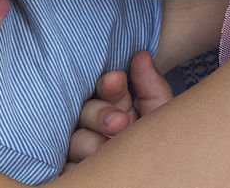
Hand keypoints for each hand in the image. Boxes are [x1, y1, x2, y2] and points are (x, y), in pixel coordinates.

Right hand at [65, 52, 171, 169]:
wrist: (163, 181)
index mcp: (118, 109)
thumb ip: (152, 88)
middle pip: (86, 112)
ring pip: (74, 140)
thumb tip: (141, 54)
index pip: (106, 91)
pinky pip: (67, 167)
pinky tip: (90, 164)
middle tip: (120, 122)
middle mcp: (97, 128)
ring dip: (90, 143)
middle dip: (101, 114)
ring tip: (111, 147)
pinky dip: (78, 165)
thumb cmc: (162, 150)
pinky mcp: (74, 174)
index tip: (117, 80)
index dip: (109, 85)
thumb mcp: (162, 118)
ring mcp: (84, 153)